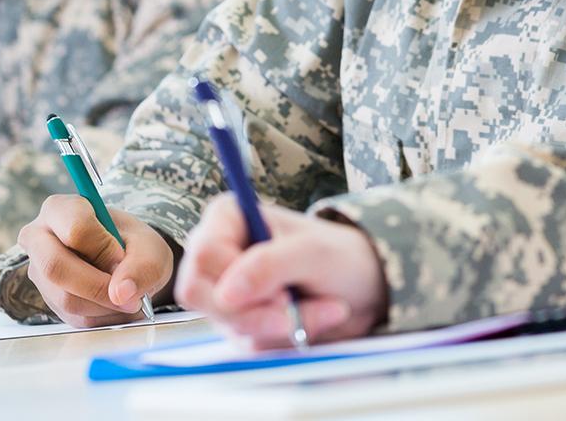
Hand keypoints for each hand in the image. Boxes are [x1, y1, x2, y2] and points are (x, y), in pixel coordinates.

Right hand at [16, 195, 174, 326]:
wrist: (125, 261)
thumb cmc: (133, 244)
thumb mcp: (150, 247)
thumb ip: (143, 265)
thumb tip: (121, 293)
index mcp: (60, 209)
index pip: (74, 229)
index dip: (104, 249)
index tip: (124, 258)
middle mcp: (38, 239)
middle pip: (56, 268)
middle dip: (99, 287)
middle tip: (130, 295)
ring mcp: (39, 272)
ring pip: (66, 298)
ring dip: (106, 305)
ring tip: (128, 295)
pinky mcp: (48, 299)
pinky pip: (74, 317)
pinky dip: (104, 316)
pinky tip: (116, 304)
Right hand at [175, 194, 386, 349]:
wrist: (365, 289)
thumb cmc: (341, 257)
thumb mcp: (314, 253)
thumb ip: (270, 264)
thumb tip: (228, 293)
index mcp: (228, 220)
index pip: (203, 256)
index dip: (235, 280)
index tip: (280, 290)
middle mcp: (218, 255)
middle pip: (200, 295)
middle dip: (254, 312)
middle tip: (294, 307)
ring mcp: (226, 292)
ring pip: (227, 324)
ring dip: (281, 326)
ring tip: (321, 308)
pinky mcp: (240, 323)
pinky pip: (247, 344)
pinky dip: (284, 340)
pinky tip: (310, 321)